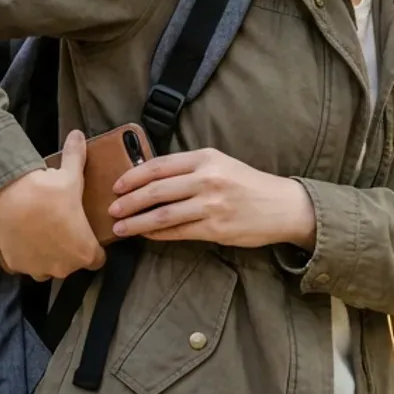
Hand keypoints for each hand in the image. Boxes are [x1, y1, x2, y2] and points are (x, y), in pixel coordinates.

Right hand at [0, 130, 106, 280]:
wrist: (13, 198)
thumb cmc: (50, 192)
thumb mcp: (70, 175)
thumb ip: (78, 158)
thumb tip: (78, 136)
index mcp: (85, 251)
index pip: (96, 259)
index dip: (92, 248)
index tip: (85, 236)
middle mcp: (64, 267)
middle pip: (71, 264)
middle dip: (68, 250)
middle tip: (61, 230)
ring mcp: (39, 269)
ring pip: (48, 267)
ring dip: (47, 255)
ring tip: (42, 233)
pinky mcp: (18, 265)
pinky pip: (26, 264)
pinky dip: (26, 254)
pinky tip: (25, 236)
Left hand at [108, 148, 316, 248]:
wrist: (282, 206)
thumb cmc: (249, 185)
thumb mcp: (221, 164)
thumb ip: (190, 168)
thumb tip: (151, 178)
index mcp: (206, 158)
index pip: (159, 165)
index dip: (133, 176)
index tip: (116, 185)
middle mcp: (207, 179)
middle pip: (156, 190)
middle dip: (129, 201)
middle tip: (111, 208)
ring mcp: (211, 205)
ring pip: (162, 214)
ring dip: (136, 222)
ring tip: (120, 227)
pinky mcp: (215, 228)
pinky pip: (177, 232)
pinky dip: (157, 234)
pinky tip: (145, 235)